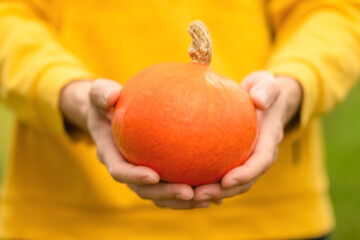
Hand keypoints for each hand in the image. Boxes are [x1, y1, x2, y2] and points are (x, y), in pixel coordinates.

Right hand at [60, 79, 211, 208]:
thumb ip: (102, 93)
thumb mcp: (99, 93)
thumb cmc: (106, 102)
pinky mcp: (154, 173)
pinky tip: (214, 191)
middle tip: (188, 192)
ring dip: (181, 200)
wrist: (108, 116)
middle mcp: (126, 169)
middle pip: (144, 190)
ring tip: (207, 198)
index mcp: (111, 154)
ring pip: (160, 195)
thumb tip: (112, 95)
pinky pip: (171, 185)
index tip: (153, 176)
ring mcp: (140, 174)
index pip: (120, 171)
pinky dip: (190, 192)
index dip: (134, 177)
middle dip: (165, 195)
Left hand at [193, 71, 302, 201]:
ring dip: (212, 192)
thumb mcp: (267, 85)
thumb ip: (266, 90)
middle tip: (199, 195)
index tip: (226, 180)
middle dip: (223, 191)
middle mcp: (258, 156)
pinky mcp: (234, 160)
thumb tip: (259, 99)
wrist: (264, 101)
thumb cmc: (263, 91)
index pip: (260, 162)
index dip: (245, 174)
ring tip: (189, 195)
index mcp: (268, 141)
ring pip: (231, 183)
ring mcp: (247, 160)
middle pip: (244, 181)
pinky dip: (207, 183)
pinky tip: (187, 187)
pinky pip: (221, 175)